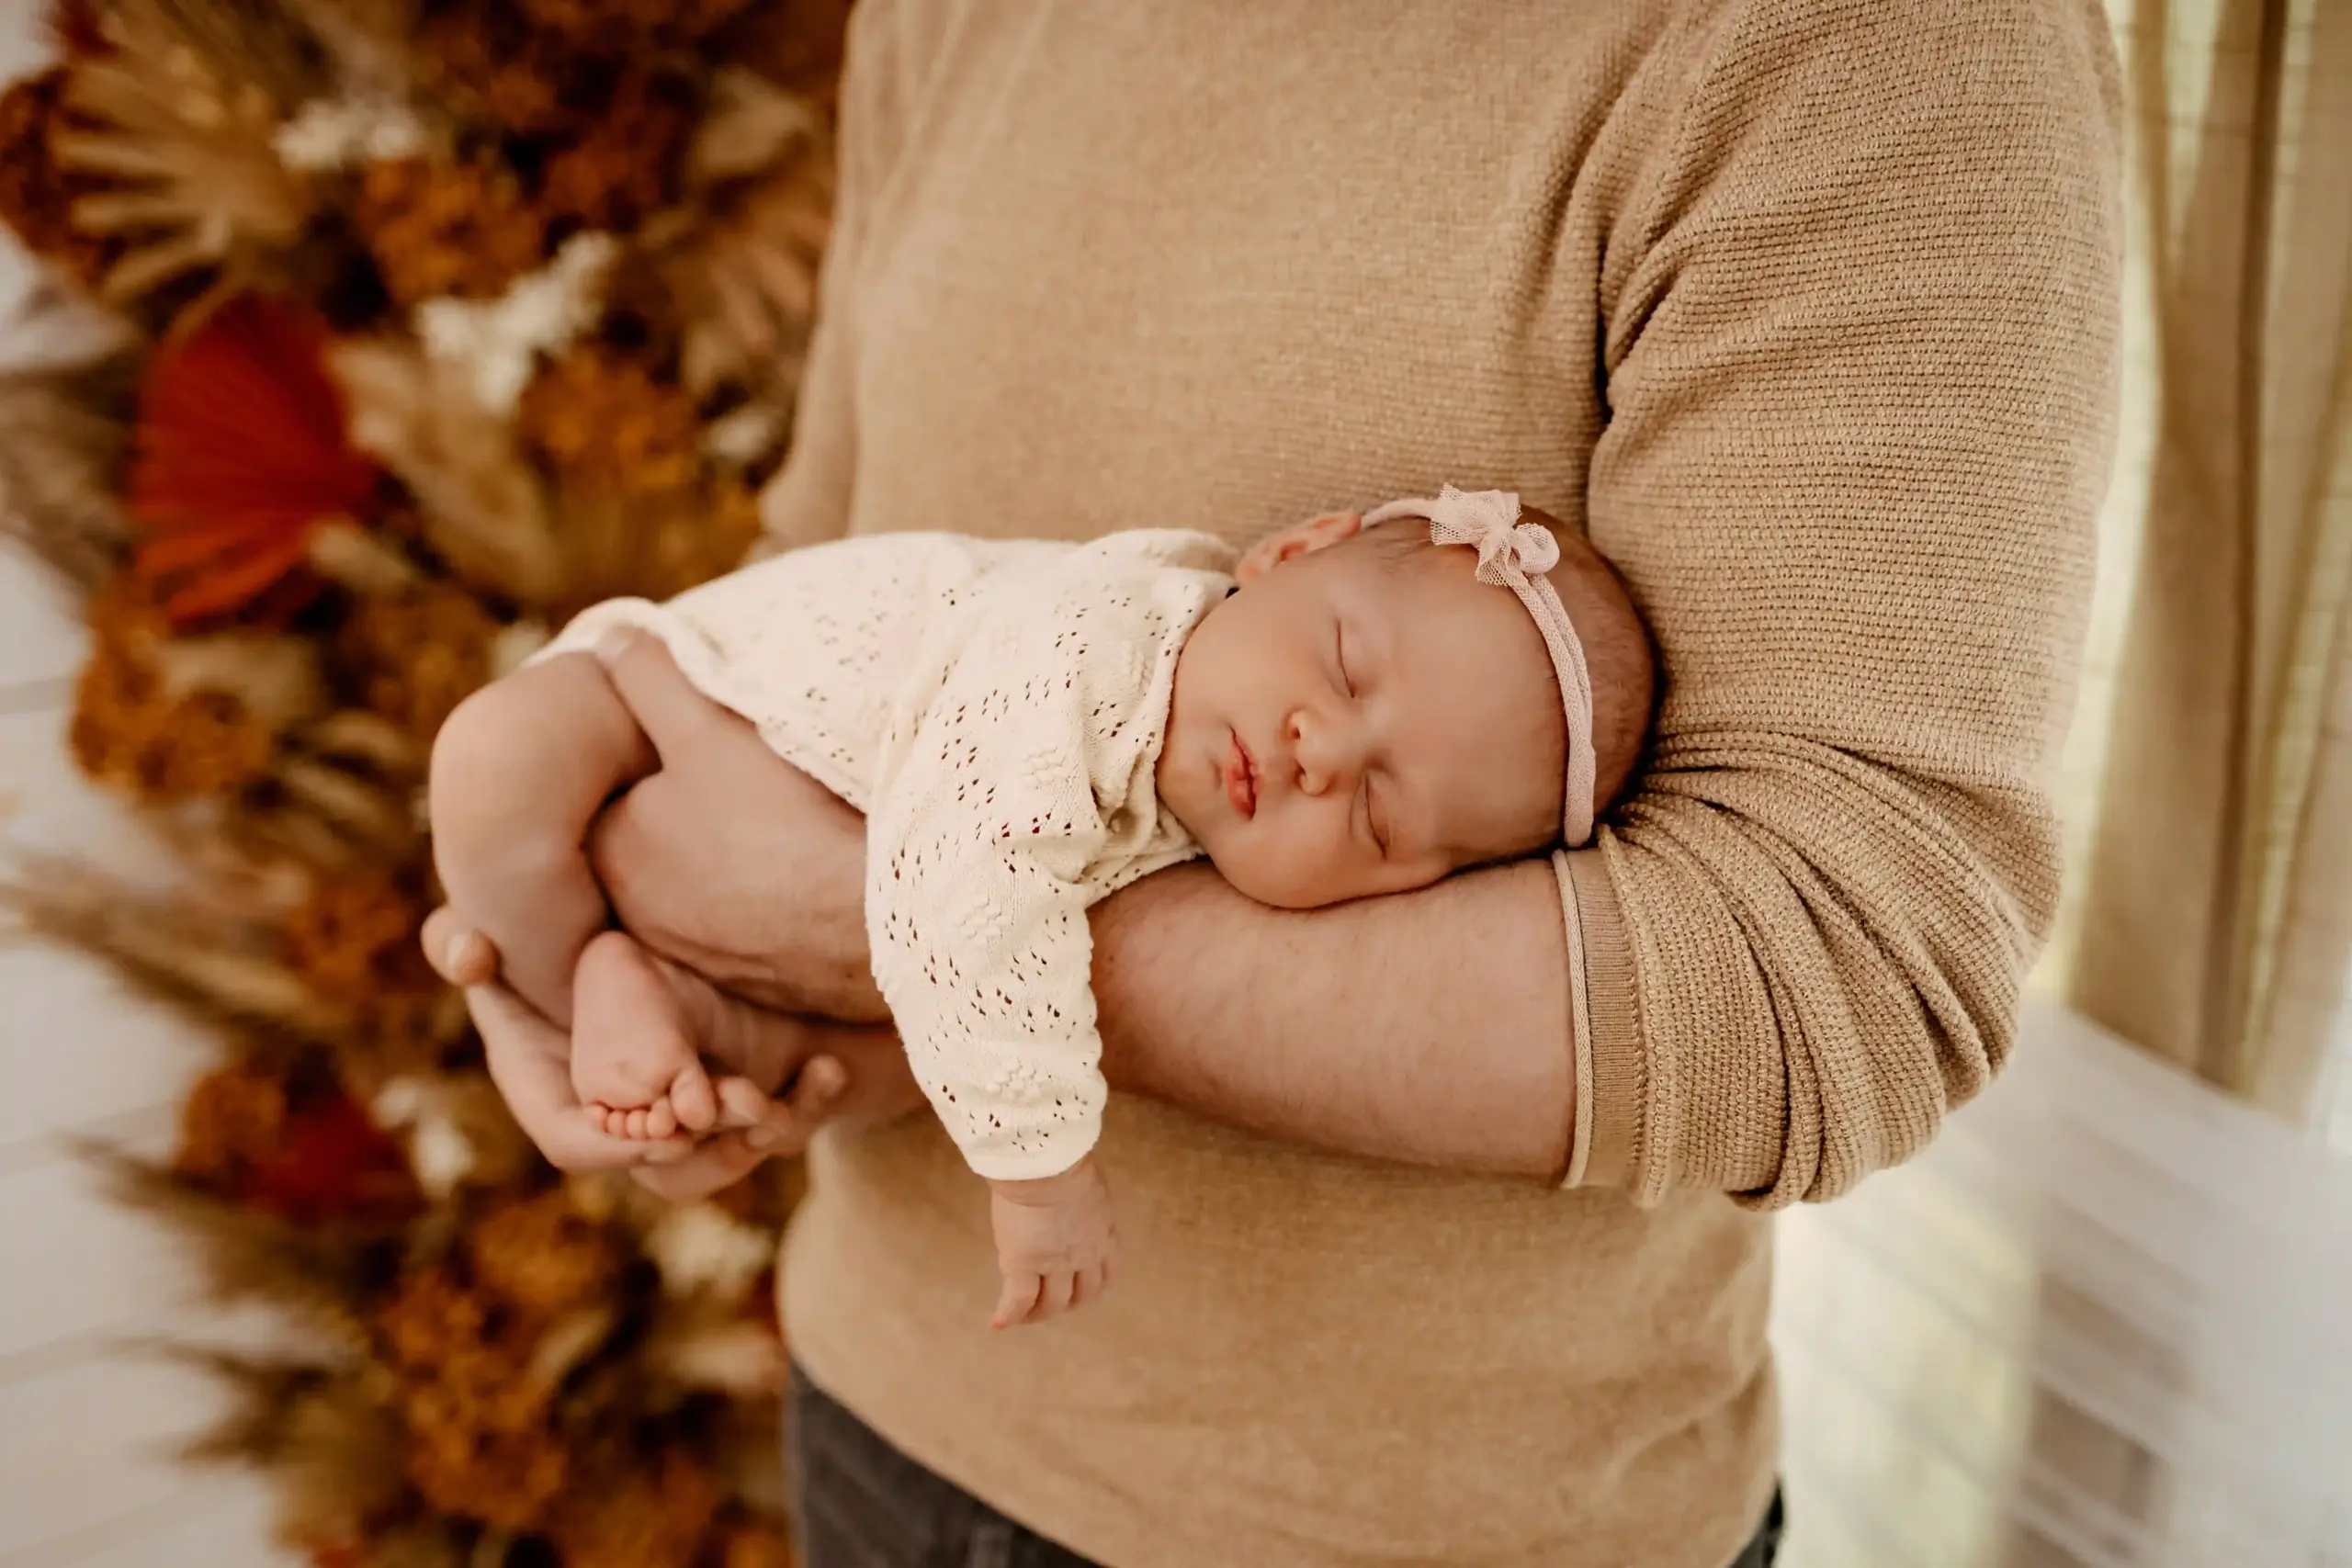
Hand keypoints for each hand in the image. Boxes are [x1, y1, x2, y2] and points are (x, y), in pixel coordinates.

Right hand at [422, 912, 920, 1184]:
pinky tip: (830, 1069)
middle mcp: (620, 1109)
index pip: (571, 1142)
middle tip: (743, 1108)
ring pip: (727, 1154)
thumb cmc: (549, 922)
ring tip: (789, 1095)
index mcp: (554, 1085)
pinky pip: (778, 1120)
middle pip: (664, 1166)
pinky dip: (806, 1102)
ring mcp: (683, 1107)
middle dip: (707, 1151)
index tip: (666, 1131)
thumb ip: (463, 939)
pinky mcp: (739, 1091)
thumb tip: (469, 954)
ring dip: (764, 1129)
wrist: (641, 919)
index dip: (614, 1146)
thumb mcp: (503, 925)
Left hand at [583, 628, 884, 1021]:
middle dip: (686, 812)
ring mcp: (694, 957)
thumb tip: (611, 639)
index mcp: (611, 854)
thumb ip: (650, 678)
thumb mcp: (707, 727)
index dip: (653, 757)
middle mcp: (637, 919)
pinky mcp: (749, 984)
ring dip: (727, 858)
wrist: (871, 923)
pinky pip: (745, 927)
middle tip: (743, 779)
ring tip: (780, 826)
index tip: (697, 740)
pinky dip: (766, 901)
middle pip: (654, 841)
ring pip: (699, 886)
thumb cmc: (782, 822)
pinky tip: (804, 876)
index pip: (612, 792)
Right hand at [988, 1158, 1116, 1329]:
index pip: (1106, 1276)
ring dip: (1038, 1314)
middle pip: (1082, 1296)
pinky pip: (1018, 1300)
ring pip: (1052, 1303)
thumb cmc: (1064, 1160)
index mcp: (1104, 1235)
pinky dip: (1008, 1315)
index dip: (1091, 1289)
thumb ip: (1085, 1203)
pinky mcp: (1024, 1264)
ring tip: (1022, 1316)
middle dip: (1067, 1305)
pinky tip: (997, 1323)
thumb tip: (1072, 1197)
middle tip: (1049, 1306)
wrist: (1044, 1163)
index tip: (1079, 1292)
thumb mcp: (1088, 1185)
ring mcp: (1056, 1264)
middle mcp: (1086, 1256)